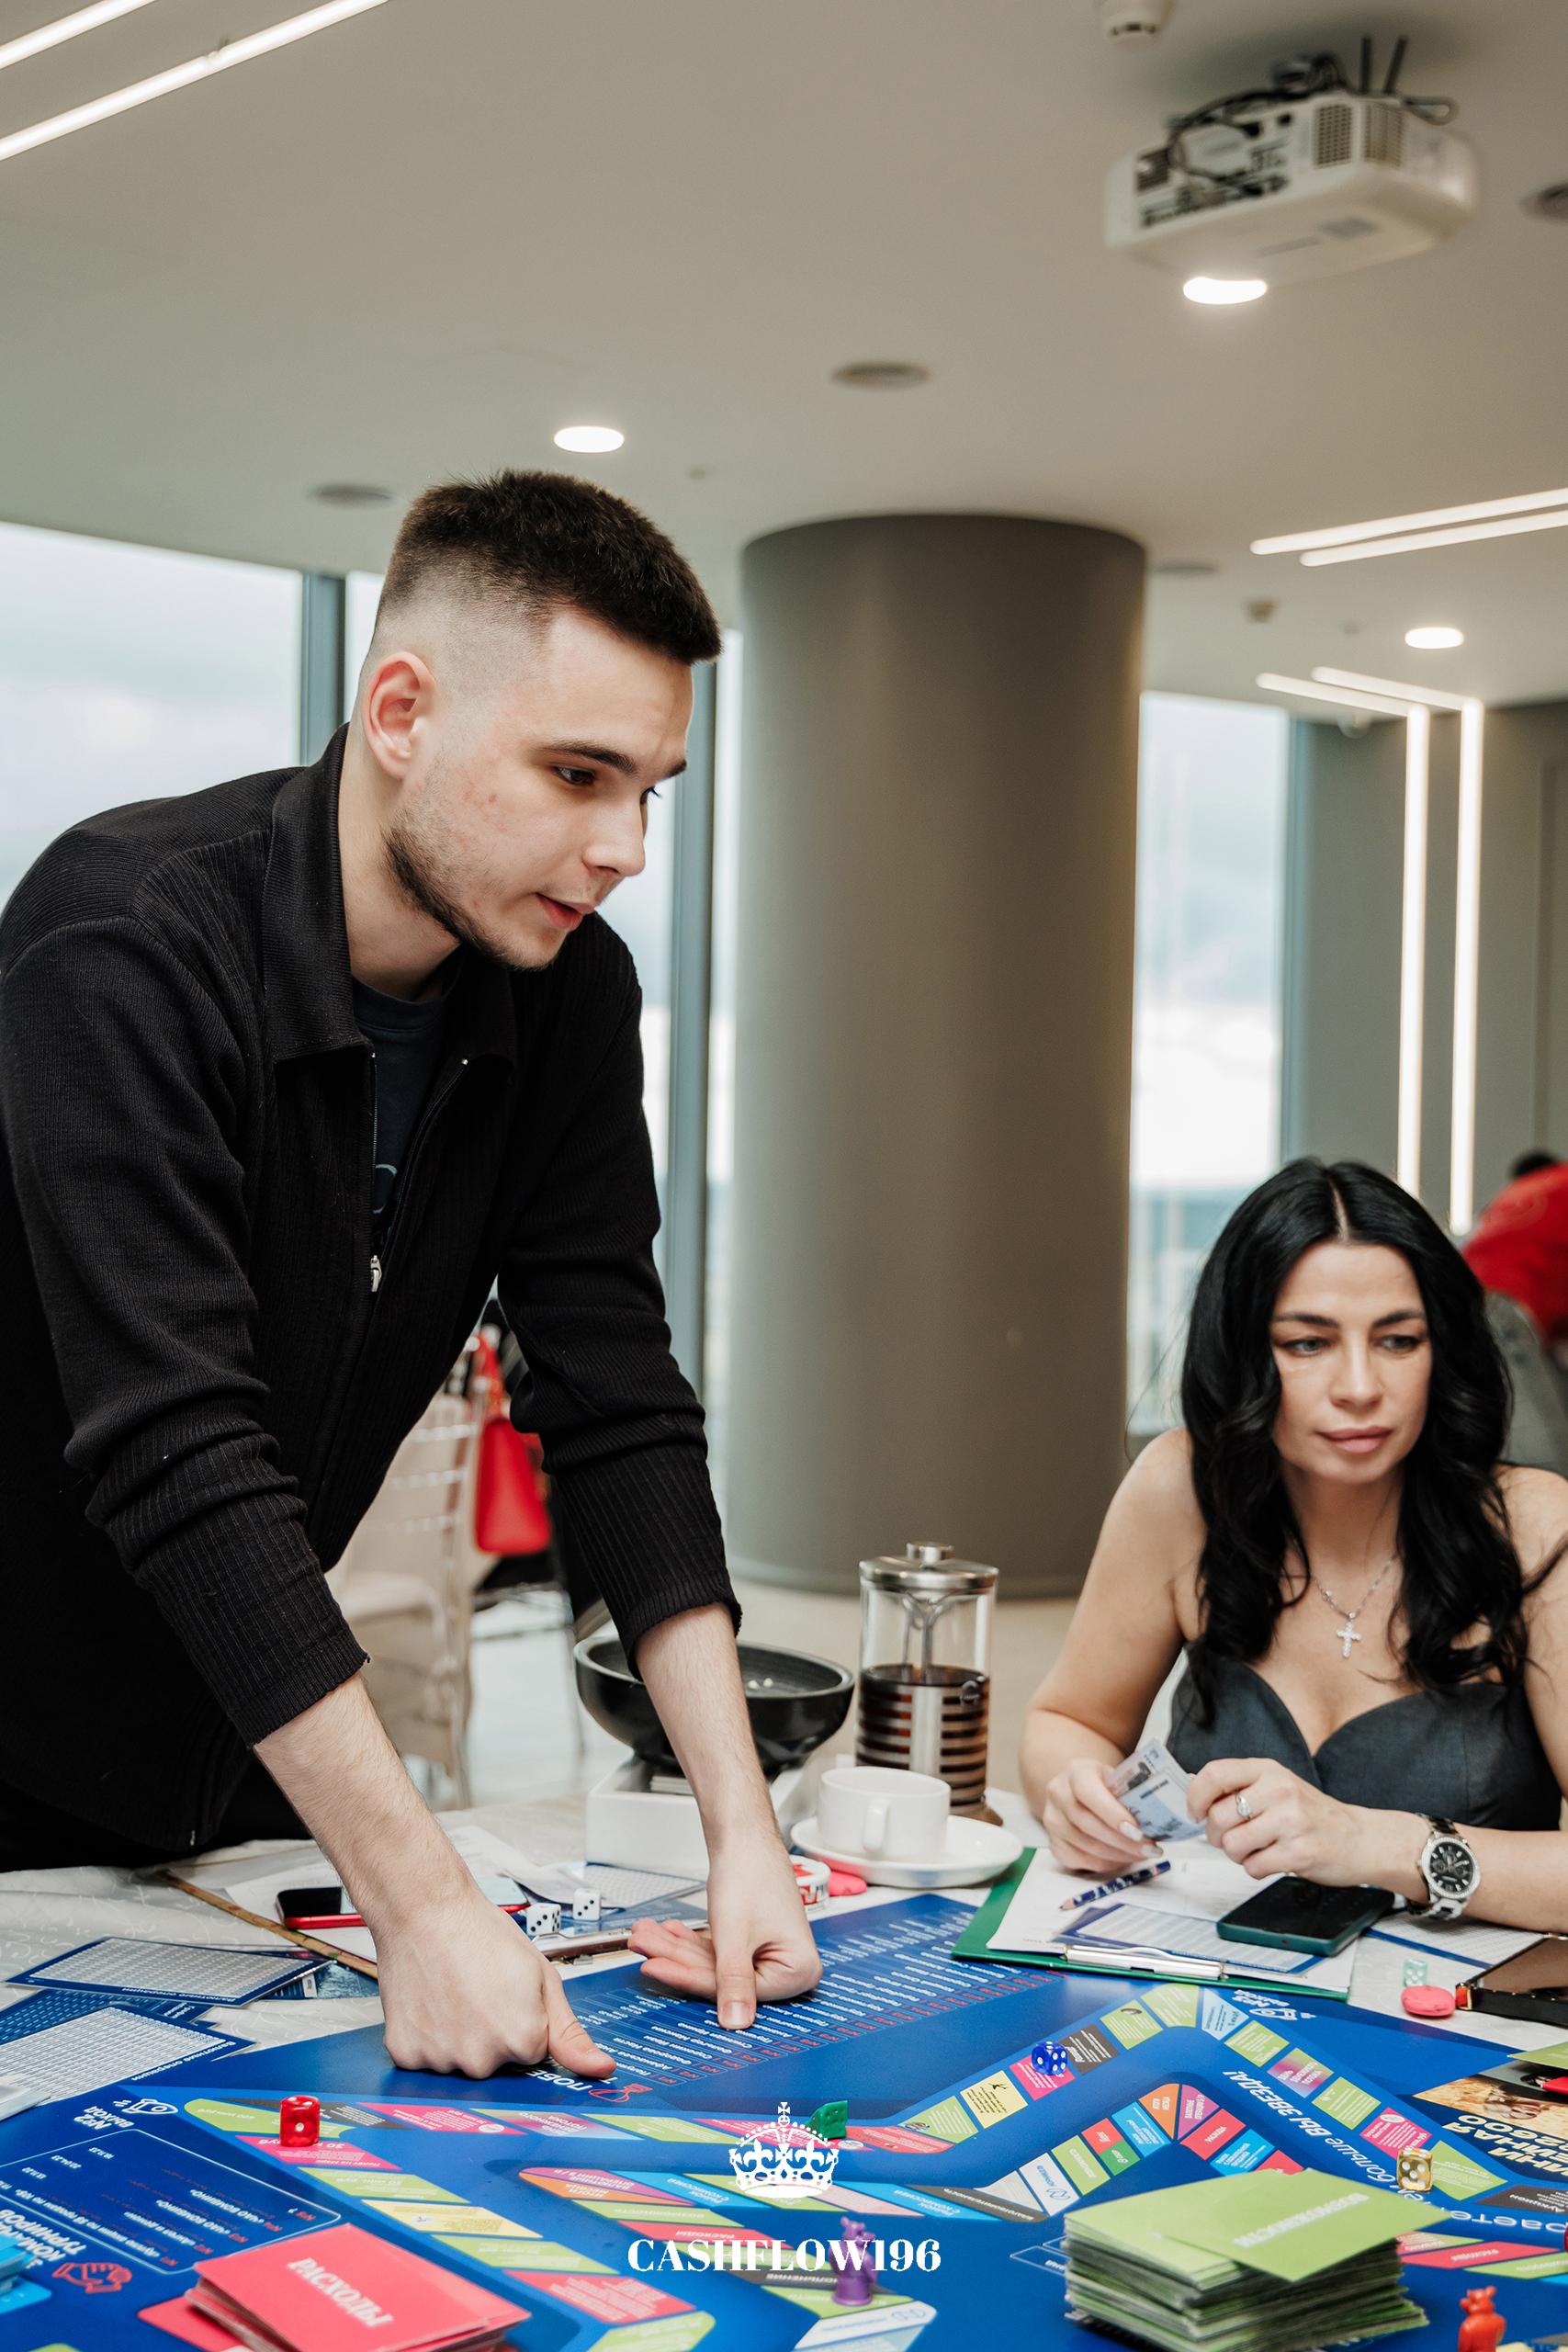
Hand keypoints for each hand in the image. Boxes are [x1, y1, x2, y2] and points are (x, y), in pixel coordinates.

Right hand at [373, 1888, 614, 2078]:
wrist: (425, 1910)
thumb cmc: (482, 1934)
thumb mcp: (541, 1976)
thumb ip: (569, 2032)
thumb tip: (602, 2070)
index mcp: (523, 2040)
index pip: (532, 2052)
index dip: (522, 2020)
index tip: (507, 1993)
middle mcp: (481, 2060)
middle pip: (495, 2062)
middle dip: (491, 2034)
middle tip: (478, 1990)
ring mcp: (440, 2061)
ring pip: (458, 2061)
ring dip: (457, 2037)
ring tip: (451, 1992)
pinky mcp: (405, 2055)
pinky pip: (423, 2059)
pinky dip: (426, 2037)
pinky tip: (429, 2003)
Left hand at [628, 1836, 820, 2025]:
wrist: (745, 1831)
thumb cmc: (751, 1870)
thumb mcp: (735, 1934)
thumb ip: (733, 1982)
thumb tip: (735, 2023)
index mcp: (799, 1970)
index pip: (734, 1989)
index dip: (689, 1976)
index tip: (657, 1968)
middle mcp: (789, 1965)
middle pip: (721, 1975)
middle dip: (676, 1957)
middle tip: (645, 1947)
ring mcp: (771, 1953)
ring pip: (714, 1961)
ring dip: (677, 1948)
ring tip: (648, 1936)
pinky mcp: (754, 1942)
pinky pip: (718, 1950)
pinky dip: (690, 1941)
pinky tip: (667, 1934)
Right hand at [1041, 1757, 1160, 1875]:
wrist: (1077, 1787)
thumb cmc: (1104, 1784)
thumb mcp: (1117, 1777)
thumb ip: (1133, 1791)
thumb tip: (1162, 1811)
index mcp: (1076, 1772)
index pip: (1088, 1792)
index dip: (1112, 1813)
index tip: (1137, 1830)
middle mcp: (1058, 1794)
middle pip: (1087, 1824)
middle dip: (1122, 1842)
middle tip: (1149, 1849)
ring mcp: (1052, 1820)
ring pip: (1085, 1846)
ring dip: (1118, 1855)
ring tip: (1141, 1855)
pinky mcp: (1054, 1842)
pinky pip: (1079, 1861)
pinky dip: (1105, 1864)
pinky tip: (1122, 1859)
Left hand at [1187, 1756, 1368, 1884]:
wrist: (1360, 1838)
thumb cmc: (1313, 1814)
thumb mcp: (1277, 1786)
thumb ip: (1240, 1786)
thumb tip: (1194, 1790)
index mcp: (1268, 1770)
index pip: (1214, 1774)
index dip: (1195, 1797)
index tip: (1196, 1813)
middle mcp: (1280, 1790)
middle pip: (1218, 1817)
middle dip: (1217, 1836)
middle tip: (1232, 1839)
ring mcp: (1291, 1821)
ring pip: (1233, 1845)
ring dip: (1237, 1855)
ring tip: (1257, 1850)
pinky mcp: (1299, 1853)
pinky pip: (1253, 1867)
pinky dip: (1257, 1869)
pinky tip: (1274, 1860)